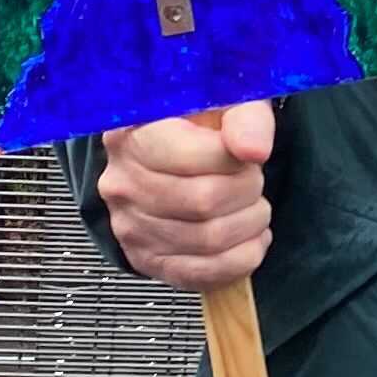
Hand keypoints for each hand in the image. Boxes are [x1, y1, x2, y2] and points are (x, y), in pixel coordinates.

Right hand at [100, 101, 278, 288]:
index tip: (247, 153)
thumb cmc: (201, 125)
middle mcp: (122, 181)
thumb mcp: (227, 102)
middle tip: (253, 180)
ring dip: (249, 224)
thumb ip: (246, 116)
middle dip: (248, 191)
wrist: (169, 157)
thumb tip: (254, 150)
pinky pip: (202, 274)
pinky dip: (242, 258)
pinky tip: (249, 237)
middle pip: (203, 201)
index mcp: (133, 132)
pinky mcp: (146, 259)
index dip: (236, 159)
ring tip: (252, 206)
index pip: (193, 156)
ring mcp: (129, 225)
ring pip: (208, 239)